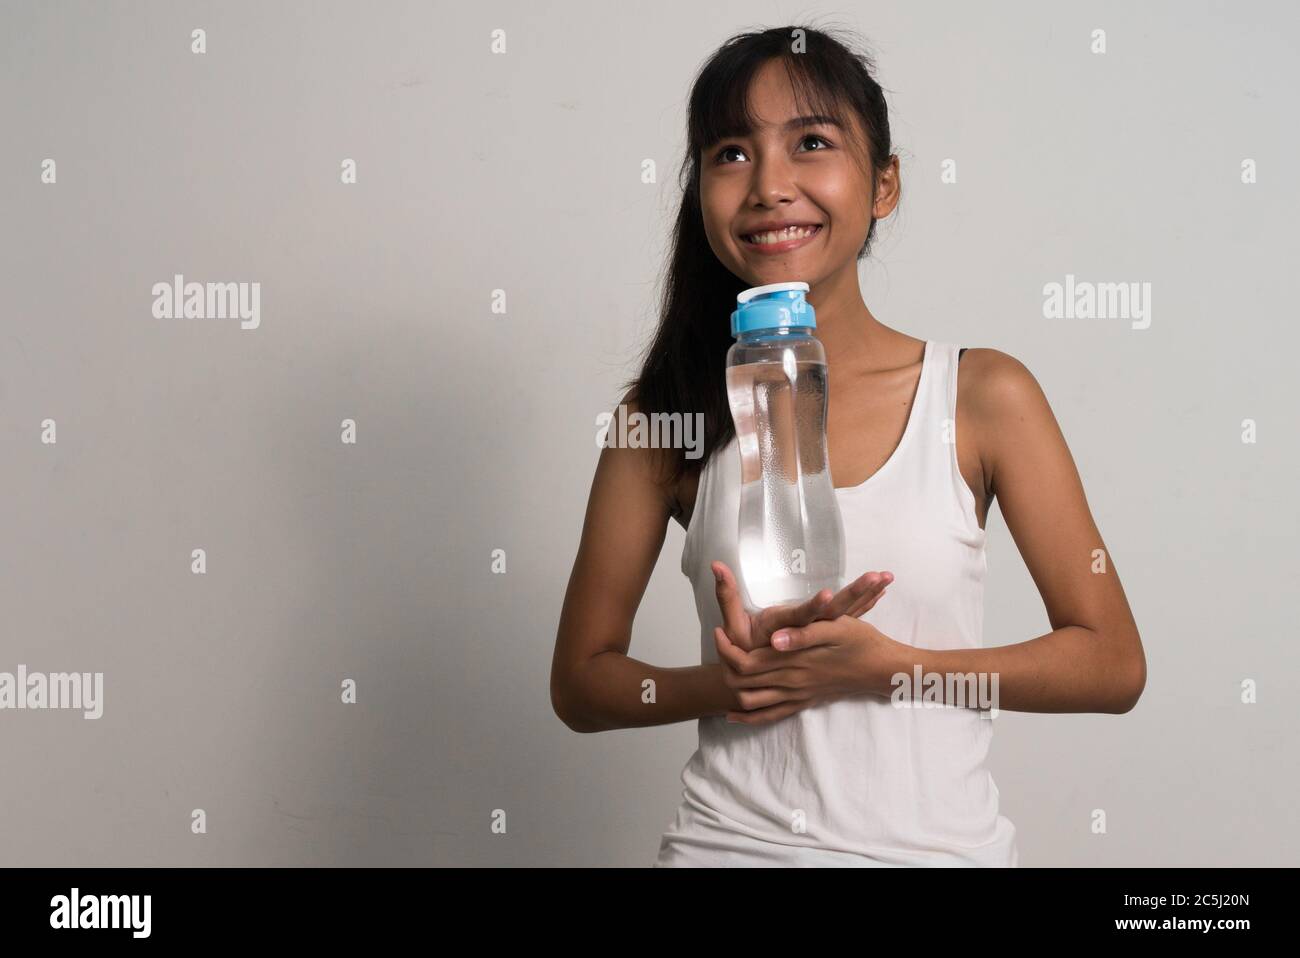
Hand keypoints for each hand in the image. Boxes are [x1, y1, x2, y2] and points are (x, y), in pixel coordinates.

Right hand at [711, 560, 892, 653]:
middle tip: (876, 577)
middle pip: (836, 613)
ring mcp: (821, 637)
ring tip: (885, 577)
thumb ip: (726, 594)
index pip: (803, 617)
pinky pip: (852, 618)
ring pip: (850, 615)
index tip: (830, 594)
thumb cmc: (747, 648)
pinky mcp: (828, 636)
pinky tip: (882, 591)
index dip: (816, 607)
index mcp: (787, 630)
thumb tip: (715, 564)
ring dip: (868, 596)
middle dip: (857, 594)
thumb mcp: (734, 626)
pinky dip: (866, 604)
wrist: (759, 681)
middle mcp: (809, 634)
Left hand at [715, 614, 905, 724]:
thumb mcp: (836, 628)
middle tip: (718, 645)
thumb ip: (802, 633)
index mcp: (795, 661)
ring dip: (732, 689)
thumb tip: (773, 638)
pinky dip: (748, 718)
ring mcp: (798, 696)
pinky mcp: (804, 702)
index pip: (746, 662)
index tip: (719, 631)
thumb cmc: (861, 642)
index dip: (727, 648)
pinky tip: (734, 715)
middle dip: (723, 665)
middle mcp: (792, 682)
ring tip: (724, 668)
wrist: (883, 669)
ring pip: (751, 702)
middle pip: (742, 683)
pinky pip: (770, 717)